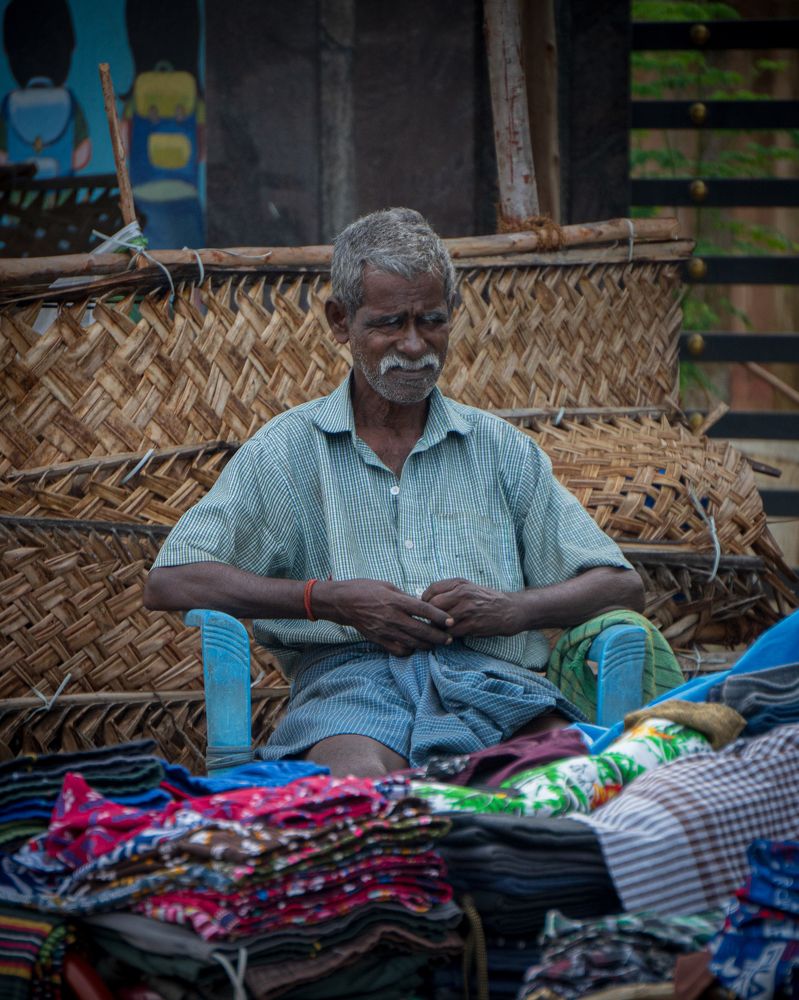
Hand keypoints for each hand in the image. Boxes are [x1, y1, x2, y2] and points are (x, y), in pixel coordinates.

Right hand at [312, 579, 454, 656]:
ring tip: (436, 644)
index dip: (439, 617)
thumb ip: (406, 596)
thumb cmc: (365, 589)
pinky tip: (414, 647)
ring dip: (427, 645)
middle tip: (449, 639)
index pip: (424, 610)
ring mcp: (385, 630)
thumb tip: (421, 604)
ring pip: (412, 643)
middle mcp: (392, 617)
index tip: (451, 621)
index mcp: (396, 601)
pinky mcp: (379, 640)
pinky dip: (409, 650)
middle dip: (438, 637)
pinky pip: (398, 650)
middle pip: (421, 631)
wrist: (343, 602)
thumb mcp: (388, 585)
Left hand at [421, 578, 522, 637]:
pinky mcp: (473, 624)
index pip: (431, 590)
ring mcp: (468, 609)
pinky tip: (452, 635)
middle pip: (433, 605)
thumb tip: (426, 601)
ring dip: (439, 627)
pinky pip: (452, 632)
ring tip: (442, 629)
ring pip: (441, 620)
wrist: (511, 610)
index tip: (428, 608)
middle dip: (430, 615)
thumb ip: (449, 591)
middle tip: (433, 622)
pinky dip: (449, 635)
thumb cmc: (486, 600)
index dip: (425, 601)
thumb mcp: (468, 588)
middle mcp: (463, 593)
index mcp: (459, 583)